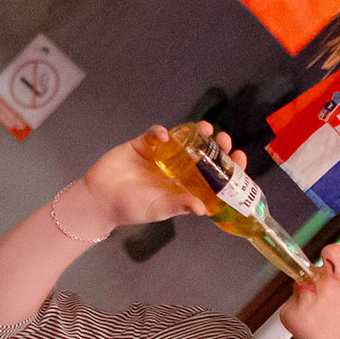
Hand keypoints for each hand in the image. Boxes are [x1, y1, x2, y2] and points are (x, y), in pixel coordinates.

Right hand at [64, 124, 247, 234]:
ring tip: (206, 129)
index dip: (228, 167)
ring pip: (184, 140)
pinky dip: (161, 133)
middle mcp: (177, 169)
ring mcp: (161, 156)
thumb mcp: (158, 209)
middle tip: (224, 140)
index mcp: (185, 186)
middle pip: (202, 154)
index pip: (213, 176)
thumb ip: (179, 205)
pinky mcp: (143, 145)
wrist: (100, 199)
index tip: (239, 158)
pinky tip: (164, 136)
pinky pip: (156, 134)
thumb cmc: (130, 208)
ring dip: (196, 134)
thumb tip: (203, 209)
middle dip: (216, 146)